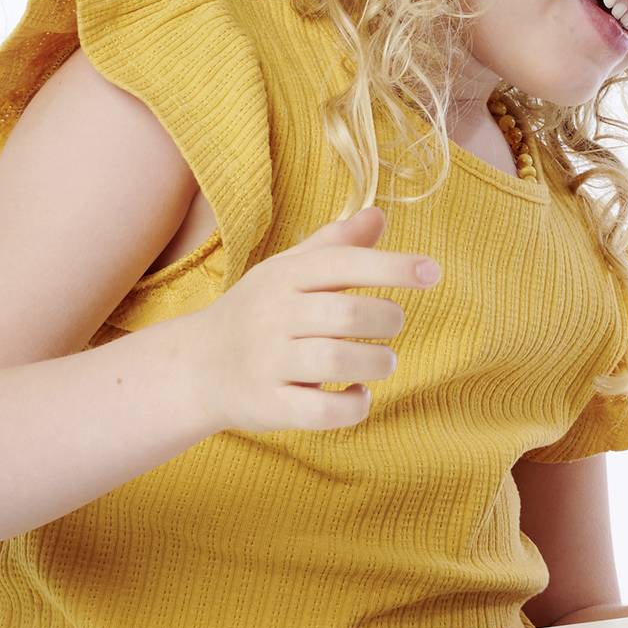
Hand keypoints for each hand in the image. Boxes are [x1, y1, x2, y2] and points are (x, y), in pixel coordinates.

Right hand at [187, 205, 439, 434]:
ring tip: (381, 362)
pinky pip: (323, 411)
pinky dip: (355, 406)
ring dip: (377, 363)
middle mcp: (274, 317)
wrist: (194, 367)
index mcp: (284, 278)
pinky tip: (358, 394)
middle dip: (386, 320)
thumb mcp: (288, 272)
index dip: (392, 266)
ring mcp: (269, 364)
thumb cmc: (258, 313)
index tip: (433, 272)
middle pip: (347, 315)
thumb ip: (336, 246)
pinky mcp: (269, 406)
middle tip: (391, 325)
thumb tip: (379, 215)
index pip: (343, 263)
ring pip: (337, 362)